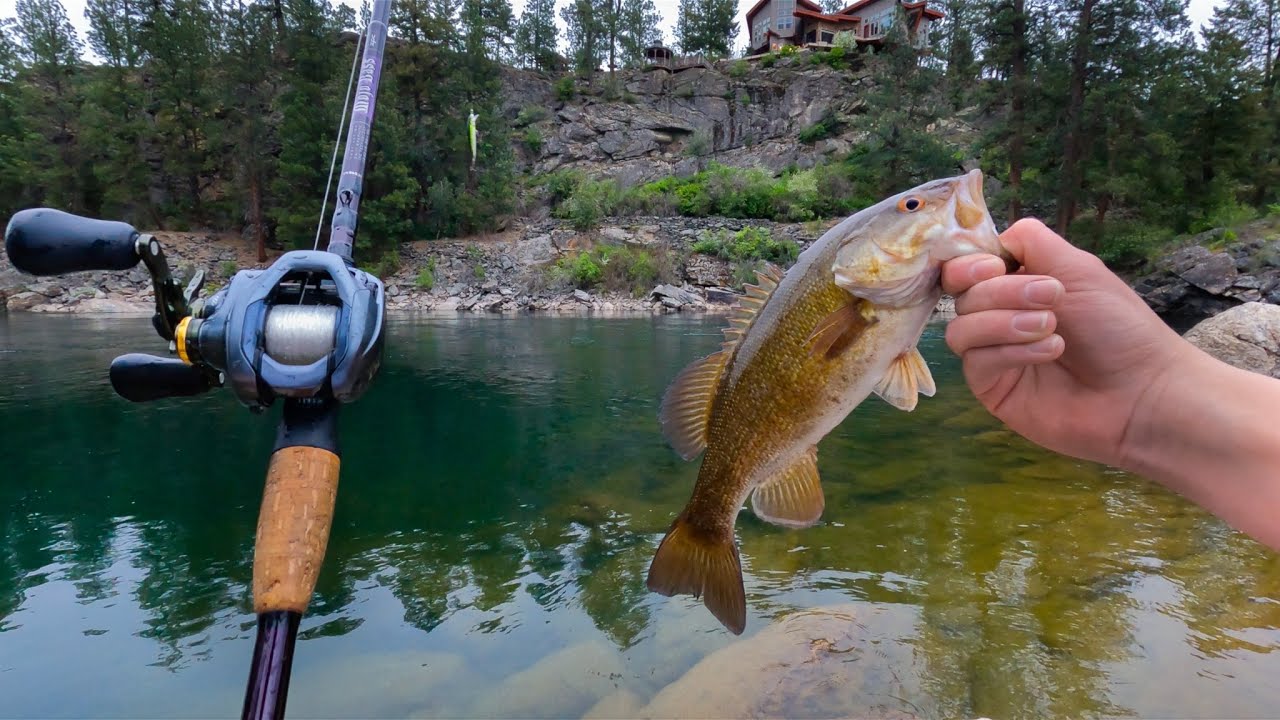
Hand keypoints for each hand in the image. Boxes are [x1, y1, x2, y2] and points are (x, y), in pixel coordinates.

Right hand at [940, 218, 1195, 468]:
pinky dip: (1012, 351)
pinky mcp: (991, 388)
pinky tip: (1051, 351)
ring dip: (1004, 322)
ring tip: (1051, 327)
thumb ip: (1033, 242)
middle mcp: (998, 316)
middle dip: (1003, 291)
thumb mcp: (1079, 270)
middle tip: (1052, 296)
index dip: (969, 264)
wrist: (1142, 389)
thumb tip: (995, 238)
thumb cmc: (1119, 328)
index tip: (995, 266)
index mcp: (1016, 285)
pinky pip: (977, 361)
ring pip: (960, 328)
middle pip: (962, 294)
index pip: (966, 268)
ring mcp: (992, 353)